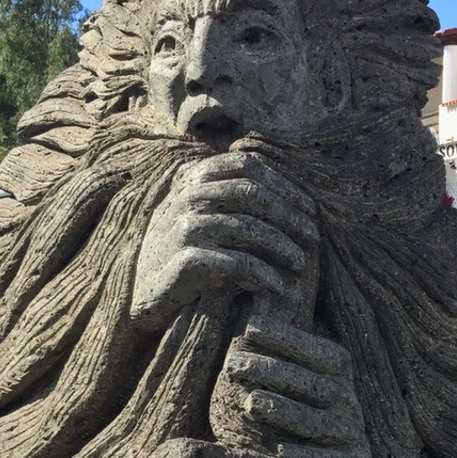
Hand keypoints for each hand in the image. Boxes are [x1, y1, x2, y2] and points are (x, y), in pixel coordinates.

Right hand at [130, 153, 317, 331]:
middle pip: (251, 193)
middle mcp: (186, 196)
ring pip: (248, 227)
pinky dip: (263, 274)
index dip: (283, 185)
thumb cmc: (182, 250)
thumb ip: (226, 191)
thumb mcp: (198, 211)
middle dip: (288, 215)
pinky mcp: (186, 260)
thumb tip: (285, 187)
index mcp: (192, 176)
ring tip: (299, 264)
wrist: (144, 291)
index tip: (308, 210)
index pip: (247, 166)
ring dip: (281, 246)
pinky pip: (237, 263)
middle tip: (312, 237)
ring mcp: (183, 226)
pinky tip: (277, 286)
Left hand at [211, 316, 370, 457]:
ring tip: (250, 403)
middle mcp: (348, 400)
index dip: (286, 338)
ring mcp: (352, 433)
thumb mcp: (282, 382)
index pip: (316, 351)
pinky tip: (276, 451)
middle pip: (311, 383)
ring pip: (316, 421)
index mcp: (338, 371)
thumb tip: (247, 325)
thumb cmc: (285, 416)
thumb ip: (273, 358)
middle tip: (231, 365)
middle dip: (270, 371)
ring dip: (283, 410)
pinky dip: (301, 456)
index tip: (250, 327)